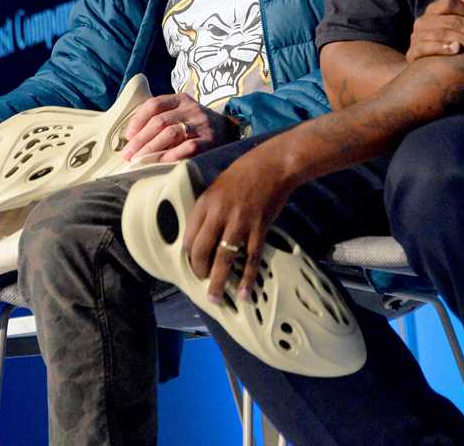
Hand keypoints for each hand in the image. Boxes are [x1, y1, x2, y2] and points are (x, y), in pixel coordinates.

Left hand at [120, 93, 237, 163]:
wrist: (231, 131)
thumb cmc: (197, 126)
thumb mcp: (182, 114)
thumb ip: (162, 119)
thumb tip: (131, 139)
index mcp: (181, 99)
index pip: (154, 105)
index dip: (137, 120)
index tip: (128, 137)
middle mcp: (191, 109)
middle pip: (159, 122)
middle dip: (140, 140)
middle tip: (128, 155)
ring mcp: (201, 124)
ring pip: (171, 133)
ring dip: (151, 149)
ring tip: (139, 161)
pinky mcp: (210, 141)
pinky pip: (188, 147)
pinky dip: (171, 155)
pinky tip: (160, 163)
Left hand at [182, 143, 296, 304]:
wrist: (273, 165)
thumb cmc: (244, 174)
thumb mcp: (218, 187)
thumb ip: (209, 210)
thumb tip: (204, 236)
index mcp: (205, 203)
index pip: (189, 236)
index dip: (189, 255)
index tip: (193, 264)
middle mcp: (219, 214)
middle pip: (202, 251)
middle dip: (200, 272)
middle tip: (203, 284)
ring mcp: (239, 222)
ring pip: (224, 259)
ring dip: (218, 282)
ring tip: (216, 298)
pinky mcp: (259, 228)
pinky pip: (250, 258)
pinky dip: (247, 278)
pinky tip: (244, 293)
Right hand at [407, 0, 463, 60]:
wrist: (422, 72)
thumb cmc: (446, 44)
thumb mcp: (455, 27)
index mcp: (433, 11)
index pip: (450, 3)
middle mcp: (423, 21)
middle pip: (452, 21)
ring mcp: (416, 37)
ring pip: (444, 34)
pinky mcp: (412, 53)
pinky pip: (426, 48)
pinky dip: (441, 47)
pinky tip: (456, 50)